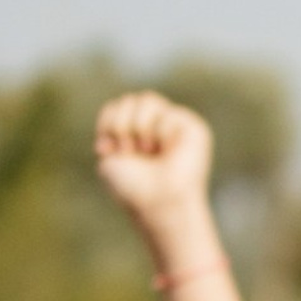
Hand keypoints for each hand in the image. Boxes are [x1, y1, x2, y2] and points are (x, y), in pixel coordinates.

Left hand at [94, 91, 217, 265]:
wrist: (158, 201)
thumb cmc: (134, 188)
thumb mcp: (110, 157)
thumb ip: (114, 124)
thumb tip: (123, 115)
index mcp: (135, 135)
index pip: (116, 107)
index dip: (108, 123)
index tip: (108, 151)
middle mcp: (155, 128)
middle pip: (129, 100)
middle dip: (121, 126)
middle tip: (129, 153)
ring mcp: (174, 125)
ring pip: (147, 99)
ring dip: (138, 126)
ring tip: (147, 151)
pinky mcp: (193, 127)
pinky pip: (166, 111)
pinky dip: (159, 131)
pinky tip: (165, 149)